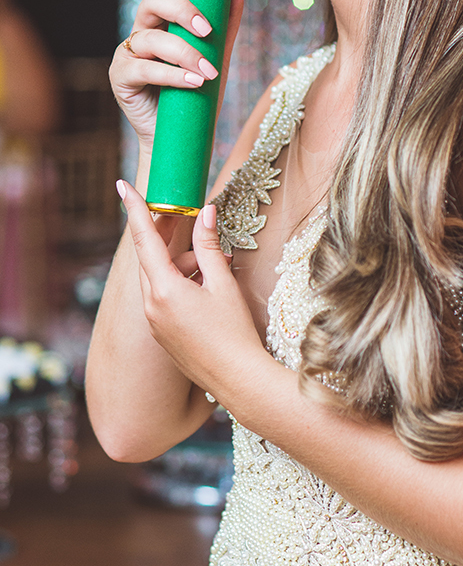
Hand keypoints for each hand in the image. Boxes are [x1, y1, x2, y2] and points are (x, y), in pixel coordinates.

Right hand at [110, 0, 248, 152]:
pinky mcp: (121, 76)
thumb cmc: (198, 92)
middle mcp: (143, 29)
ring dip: (184, 54)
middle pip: (153, 2)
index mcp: (165, 19)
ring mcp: (129, 52)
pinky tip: (194, 83)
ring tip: (208, 73)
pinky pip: (144, 68)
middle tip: (206, 28)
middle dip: (180, 10)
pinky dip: (172, 75)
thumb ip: (228, 16)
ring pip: (151, 39)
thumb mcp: (219, 52)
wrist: (181, 137)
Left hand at [118, 179, 264, 399]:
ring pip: (160, 278)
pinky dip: (182, 282)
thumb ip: (210, 246)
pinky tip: (209, 284)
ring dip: (183, 263)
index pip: (144, 238)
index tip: (122, 185)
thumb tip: (205, 213)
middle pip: (151, 257)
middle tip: (184, 215)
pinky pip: (164, 297)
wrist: (238, 380)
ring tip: (219, 262)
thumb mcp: (223, 284)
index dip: (134, 208)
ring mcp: (155, 322)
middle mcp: (151, 306)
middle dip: (169, 235)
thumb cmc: (234, 332)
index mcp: (163, 290)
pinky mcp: (163, 334)